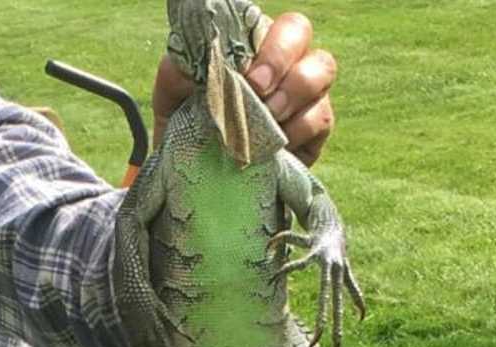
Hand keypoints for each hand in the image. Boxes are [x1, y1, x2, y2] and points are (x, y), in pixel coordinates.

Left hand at [153, 12, 336, 165]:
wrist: (197, 177)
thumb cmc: (187, 129)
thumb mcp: (172, 100)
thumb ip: (176, 74)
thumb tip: (188, 65)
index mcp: (251, 45)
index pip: (268, 21)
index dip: (267, 43)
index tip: (246, 76)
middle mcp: (281, 61)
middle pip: (301, 32)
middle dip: (281, 60)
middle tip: (257, 91)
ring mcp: (304, 94)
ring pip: (322, 70)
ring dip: (292, 93)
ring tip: (267, 118)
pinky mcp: (315, 131)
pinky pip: (321, 117)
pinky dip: (298, 130)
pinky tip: (275, 146)